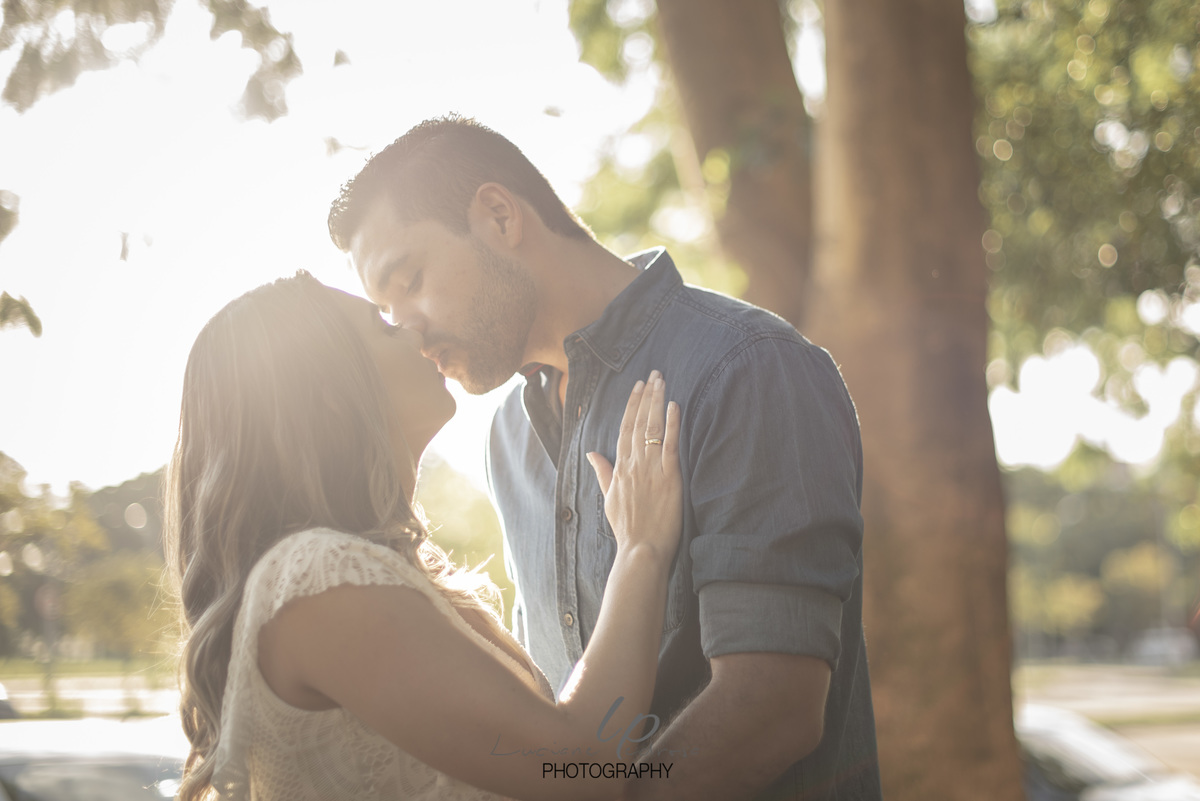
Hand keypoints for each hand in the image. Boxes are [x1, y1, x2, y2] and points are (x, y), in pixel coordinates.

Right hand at [586, 370, 681, 562]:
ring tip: (662, 382)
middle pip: (639, 423)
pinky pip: (670, 446)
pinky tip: (674, 406)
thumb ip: (602, 472)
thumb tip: (592, 453)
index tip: (638, 387)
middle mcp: (634, 465)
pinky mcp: (668, 478)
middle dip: (646, 396)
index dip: (632, 406)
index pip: (625, 429)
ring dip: (657, 403)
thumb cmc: (627, 528)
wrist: (641, 550)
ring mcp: (651, 470)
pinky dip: (672, 424)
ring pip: (653, 429)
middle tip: (653, 374)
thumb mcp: (609, 498)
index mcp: (620, 469)